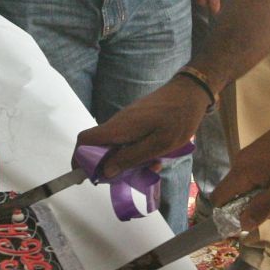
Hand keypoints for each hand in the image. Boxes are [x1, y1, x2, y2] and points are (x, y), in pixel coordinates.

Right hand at [77, 76, 209, 179]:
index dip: (79, 158)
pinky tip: (156, 157)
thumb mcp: (158, 145)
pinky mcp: (136, 121)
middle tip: (131, 177)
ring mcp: (126, 122)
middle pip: (100, 147)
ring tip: (152, 166)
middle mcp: (118, 124)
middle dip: (111, 166)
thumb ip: (131, 158)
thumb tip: (105, 171)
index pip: (85, 140)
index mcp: (119, 128)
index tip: (88, 176)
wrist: (191, 92)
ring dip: (128, 160)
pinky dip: (137, 152)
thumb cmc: (178, 118)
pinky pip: (128, 140)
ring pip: (116, 146)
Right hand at [214, 106, 269, 228]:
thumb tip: (243, 224)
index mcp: (242, 172)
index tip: (253, 219)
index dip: (230, 214)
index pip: (219, 199)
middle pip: (245, 198)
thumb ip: (263, 208)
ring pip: (262, 190)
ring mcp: (254, 161)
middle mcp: (243, 166)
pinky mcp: (266, 157)